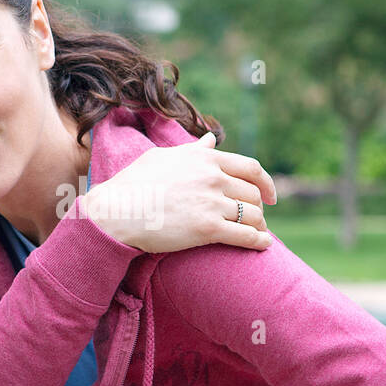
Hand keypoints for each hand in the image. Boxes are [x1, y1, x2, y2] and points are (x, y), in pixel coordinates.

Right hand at [85, 131, 277, 253]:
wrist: (115, 212)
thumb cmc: (134, 184)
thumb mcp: (163, 157)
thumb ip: (193, 150)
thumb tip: (211, 140)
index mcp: (205, 158)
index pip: (251, 168)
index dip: (266, 183)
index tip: (270, 195)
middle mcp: (212, 177)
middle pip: (253, 193)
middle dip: (260, 207)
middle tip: (257, 218)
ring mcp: (211, 203)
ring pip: (252, 215)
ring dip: (259, 226)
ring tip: (258, 233)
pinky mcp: (207, 229)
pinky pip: (245, 236)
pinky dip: (259, 242)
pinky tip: (263, 246)